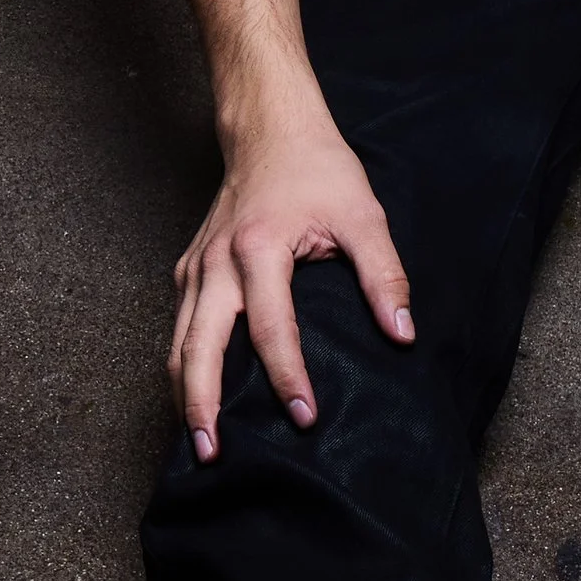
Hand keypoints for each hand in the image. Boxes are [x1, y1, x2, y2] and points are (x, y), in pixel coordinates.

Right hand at [170, 92, 412, 457]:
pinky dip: (184, 366)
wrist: (269, 129)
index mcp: (259, 248)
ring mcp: (196, 267)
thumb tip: (401, 333)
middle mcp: (217, 263)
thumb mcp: (363, 215)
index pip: (272, 328)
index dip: (288, 377)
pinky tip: (198, 397)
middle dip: (200, 404)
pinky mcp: (190, 270)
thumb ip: (384, 276)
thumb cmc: (316, 169)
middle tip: (211, 452)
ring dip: (184, 394)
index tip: (306, 416)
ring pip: (178, 342)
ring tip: (198, 441)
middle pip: (197, 347)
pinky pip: (181, 327)